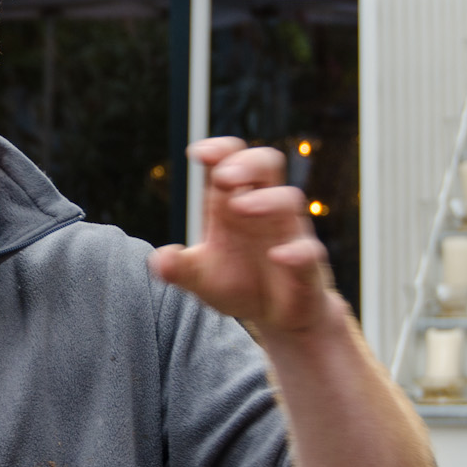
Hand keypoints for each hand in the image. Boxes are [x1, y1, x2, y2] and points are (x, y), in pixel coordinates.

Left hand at [152, 138, 337, 333]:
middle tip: (223, 176)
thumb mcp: (201, 277)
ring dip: (265, 199)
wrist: (275, 316)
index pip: (232, 161)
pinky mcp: (306, 265)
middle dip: (247, 163)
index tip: (198, 153)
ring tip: (240, 207)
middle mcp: (264, 210)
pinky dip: (295, 251)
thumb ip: (179, 268)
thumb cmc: (239, 281)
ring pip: (289, 199)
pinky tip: (277, 256)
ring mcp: (288, 234)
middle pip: (266, 164)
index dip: (220, 150)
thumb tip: (157, 260)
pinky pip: (309, 250)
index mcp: (232, 203)